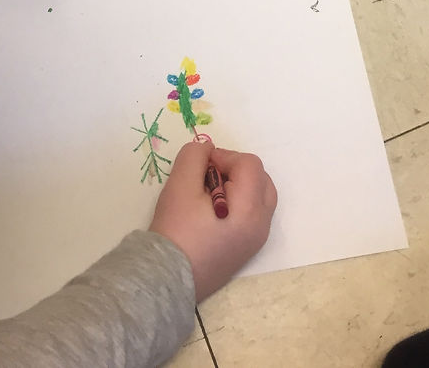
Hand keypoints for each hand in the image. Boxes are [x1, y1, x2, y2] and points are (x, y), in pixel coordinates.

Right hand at [149, 139, 276, 301]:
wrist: (168, 279)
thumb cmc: (176, 231)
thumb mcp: (179, 185)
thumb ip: (194, 156)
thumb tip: (208, 150)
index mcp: (249, 210)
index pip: (249, 164)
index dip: (225, 156)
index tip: (201, 166)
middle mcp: (261, 225)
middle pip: (261, 178)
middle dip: (236, 169)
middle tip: (208, 178)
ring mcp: (257, 239)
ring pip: (260, 195)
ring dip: (240, 184)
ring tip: (211, 194)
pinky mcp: (248, 248)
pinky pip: (254, 213)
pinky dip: (240, 202)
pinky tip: (213, 211)